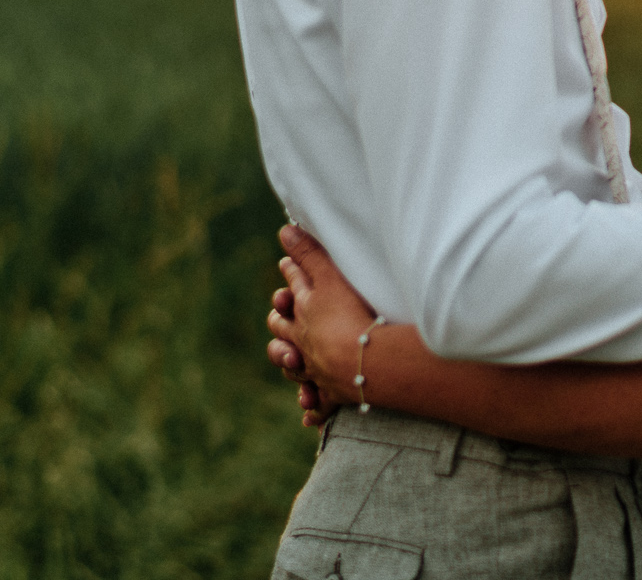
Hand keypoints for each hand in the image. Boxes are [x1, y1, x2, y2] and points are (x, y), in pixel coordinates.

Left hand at [266, 223, 377, 424]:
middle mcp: (305, 343)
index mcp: (305, 314)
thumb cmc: (348, 317)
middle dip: (280, 323)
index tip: (286, 265)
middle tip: (279, 315)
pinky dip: (312, 407)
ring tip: (291, 361)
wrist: (361, 363)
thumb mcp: (329, 279)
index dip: (291, 277)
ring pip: (294, 368)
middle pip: (284, 333)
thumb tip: (284, 229)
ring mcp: (316, 370)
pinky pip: (319, 404)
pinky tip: (308, 412)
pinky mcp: (332, 395)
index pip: (294, 290)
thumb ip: (309, 254)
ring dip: (290, 364)